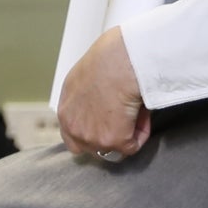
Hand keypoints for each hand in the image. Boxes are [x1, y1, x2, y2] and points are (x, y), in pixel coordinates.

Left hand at [56, 28, 148, 159]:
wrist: (120, 61)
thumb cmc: (106, 60)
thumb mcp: (81, 79)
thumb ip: (83, 100)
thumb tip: (99, 105)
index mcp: (65, 113)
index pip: (73, 138)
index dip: (93, 133)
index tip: (107, 125)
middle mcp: (74, 129)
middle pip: (94, 148)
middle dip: (110, 137)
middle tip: (125, 119)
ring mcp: (92, 138)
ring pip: (115, 148)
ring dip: (127, 133)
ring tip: (136, 111)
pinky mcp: (113, 141)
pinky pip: (133, 146)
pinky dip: (141, 132)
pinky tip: (141, 113)